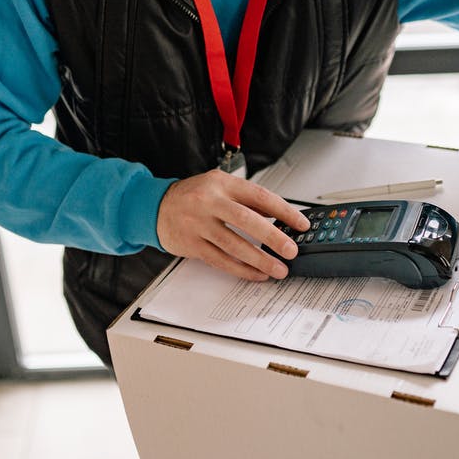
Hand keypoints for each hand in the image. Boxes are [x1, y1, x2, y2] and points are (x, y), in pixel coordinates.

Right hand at [157, 169, 310, 280]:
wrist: (156, 206)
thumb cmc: (193, 196)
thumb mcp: (221, 186)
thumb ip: (248, 199)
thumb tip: (280, 217)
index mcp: (223, 184)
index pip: (259, 196)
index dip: (284, 211)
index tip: (301, 224)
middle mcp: (210, 202)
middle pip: (247, 220)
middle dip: (273, 238)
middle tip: (291, 250)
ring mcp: (199, 224)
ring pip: (234, 245)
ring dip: (259, 260)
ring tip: (278, 269)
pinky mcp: (192, 244)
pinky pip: (220, 260)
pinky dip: (241, 270)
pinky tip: (256, 274)